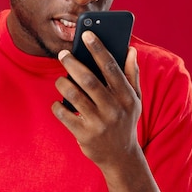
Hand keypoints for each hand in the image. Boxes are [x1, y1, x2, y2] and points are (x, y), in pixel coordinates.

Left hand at [52, 30, 141, 167]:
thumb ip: (131, 74)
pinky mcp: (84, 135)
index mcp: (126, 96)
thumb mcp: (134, 100)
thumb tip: (131, 49)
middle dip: (72, 63)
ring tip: (60, 79)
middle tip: (62, 53)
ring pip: (73, 95)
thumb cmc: (125, 121)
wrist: (121, 157)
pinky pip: (64, 114)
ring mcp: (99, 123)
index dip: (98, 49)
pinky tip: (58, 102)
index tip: (86, 34)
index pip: (111, 67)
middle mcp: (113, 109)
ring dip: (62, 83)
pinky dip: (57, 106)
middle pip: (88, 80)